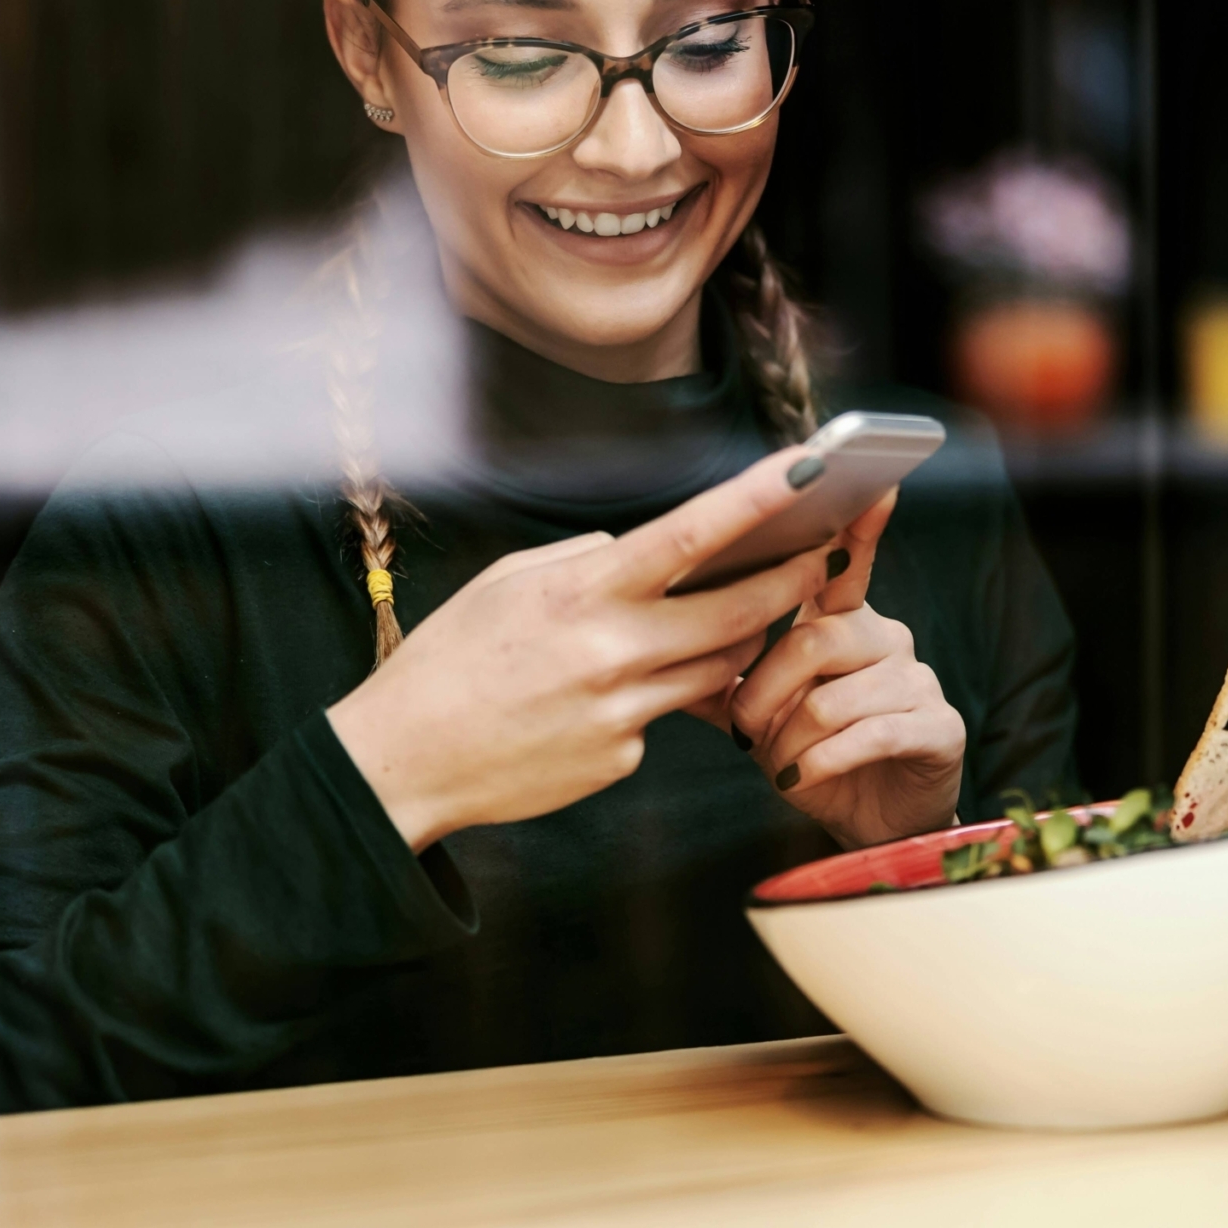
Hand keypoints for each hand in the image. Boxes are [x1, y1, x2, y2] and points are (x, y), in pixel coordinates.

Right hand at [326, 446, 835, 851]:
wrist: (405, 760)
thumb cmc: (451, 659)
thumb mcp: (508, 582)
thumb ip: (584, 560)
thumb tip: (636, 551)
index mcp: (582, 592)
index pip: (689, 534)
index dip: (756, 499)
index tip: (808, 467)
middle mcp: (611, 651)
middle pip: (737, 614)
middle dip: (790, 583)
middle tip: (821, 560)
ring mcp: (621, 711)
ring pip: (716, 669)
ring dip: (734, 642)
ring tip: (731, 620)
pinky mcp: (620, 759)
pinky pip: (664, 716)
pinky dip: (655, 699)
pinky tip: (600, 700)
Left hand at [714, 491, 967, 847]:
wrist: (871, 826)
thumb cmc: (815, 758)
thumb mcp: (763, 717)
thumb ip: (727, 679)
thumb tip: (666, 649)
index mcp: (844, 622)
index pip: (847, 564)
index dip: (858, 526)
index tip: (871, 482)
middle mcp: (886, 639)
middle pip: (815, 639)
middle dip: (764, 693)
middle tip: (744, 731)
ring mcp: (918, 681)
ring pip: (835, 697)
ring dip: (790, 739)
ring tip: (779, 763)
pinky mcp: (939, 727)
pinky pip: (871, 734)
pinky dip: (822, 763)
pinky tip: (804, 779)